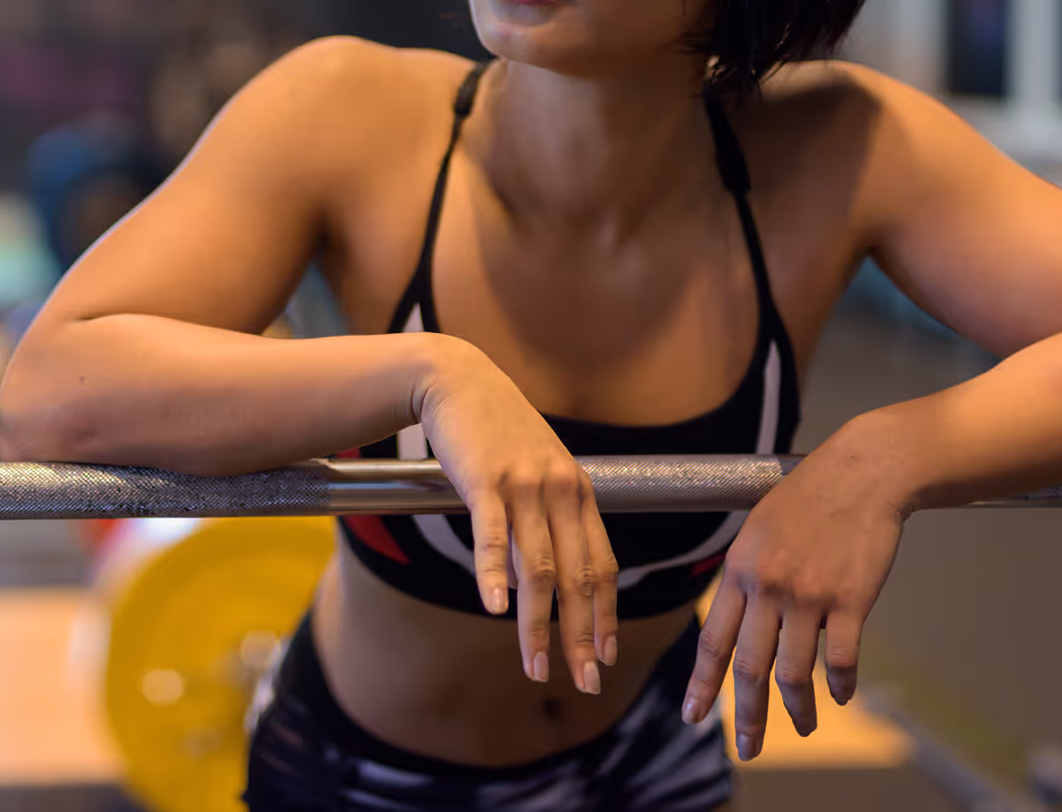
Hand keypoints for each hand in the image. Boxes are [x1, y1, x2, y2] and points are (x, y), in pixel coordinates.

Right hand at [415, 339, 617, 690]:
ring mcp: (524, 485)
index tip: (604, 657)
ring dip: (538, 625)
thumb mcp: (533, 471)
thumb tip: (534, 584)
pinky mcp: (485, 480)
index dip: (605, 615)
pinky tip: (493, 608)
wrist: (456, 378)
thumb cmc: (494, 430)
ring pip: (539, 568)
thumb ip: (544, 521)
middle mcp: (560, 490)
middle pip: (579, 577)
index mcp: (578, 492)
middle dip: (583, 636)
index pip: (602, 566)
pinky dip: (494, 574)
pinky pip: (493, 535)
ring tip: (536, 667)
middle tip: (585, 682)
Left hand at [679, 429, 909, 759]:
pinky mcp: (850, 600)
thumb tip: (736, 621)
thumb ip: (745, 576)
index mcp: (739, 570)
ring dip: (797, 711)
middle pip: (748, 667)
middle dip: (746, 716)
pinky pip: (841, 659)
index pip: (712, 640)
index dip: (702, 684)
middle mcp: (767, 586)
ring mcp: (809, 595)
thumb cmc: (809, 498)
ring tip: (802, 727)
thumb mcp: (758, 530)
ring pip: (794, 673)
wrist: (862, 472)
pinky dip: (840, 685)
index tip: (695, 717)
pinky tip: (841, 696)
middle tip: (747, 749)